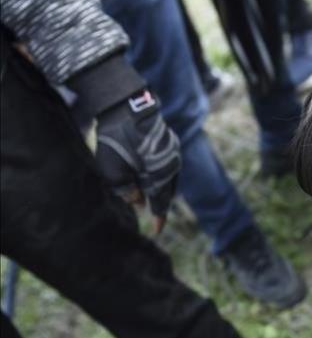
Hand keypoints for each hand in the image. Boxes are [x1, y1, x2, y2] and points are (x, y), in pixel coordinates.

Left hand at [94, 90, 180, 233]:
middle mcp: (172, 167)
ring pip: (169, 178)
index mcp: (160, 176)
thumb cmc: (117, 138)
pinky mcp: (169, 143)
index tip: (156, 231)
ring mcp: (173, 153)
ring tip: (150, 194)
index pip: (161, 204)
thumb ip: (125, 191)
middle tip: (152, 213)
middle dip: (159, 203)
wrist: (127, 105)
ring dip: (160, 188)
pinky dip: (160, 174)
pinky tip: (150, 174)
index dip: (159, 219)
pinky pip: (167, 166)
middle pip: (168, 192)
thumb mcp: (113, 170)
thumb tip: (138, 201)